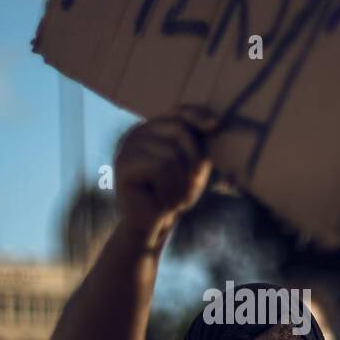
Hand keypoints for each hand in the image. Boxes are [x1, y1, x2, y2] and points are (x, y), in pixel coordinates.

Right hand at [114, 107, 215, 238]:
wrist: (150, 227)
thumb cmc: (174, 197)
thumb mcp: (193, 171)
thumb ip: (201, 150)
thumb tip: (215, 126)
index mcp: (154, 129)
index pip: (179, 112)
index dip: (198, 116)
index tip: (216, 126)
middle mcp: (138, 132)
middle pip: (179, 129)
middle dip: (194, 159)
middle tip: (195, 186)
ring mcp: (127, 146)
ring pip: (171, 153)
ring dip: (181, 182)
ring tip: (177, 200)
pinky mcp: (123, 163)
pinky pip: (159, 168)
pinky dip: (170, 189)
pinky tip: (165, 203)